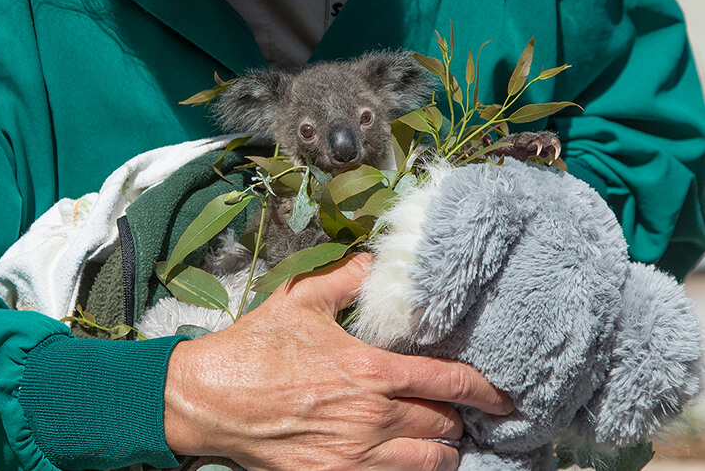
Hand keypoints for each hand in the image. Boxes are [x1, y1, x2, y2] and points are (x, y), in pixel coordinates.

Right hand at [163, 254, 512, 470]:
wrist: (209, 398)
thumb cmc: (256, 347)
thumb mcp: (301, 300)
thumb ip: (346, 279)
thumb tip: (374, 261)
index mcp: (370, 371)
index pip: (448, 383)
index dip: (485, 391)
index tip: (504, 396)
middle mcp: (371, 418)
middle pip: (444, 425)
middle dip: (459, 418)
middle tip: (461, 410)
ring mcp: (353, 457)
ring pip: (428, 463)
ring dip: (441, 451)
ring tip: (441, 437)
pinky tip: (408, 458)